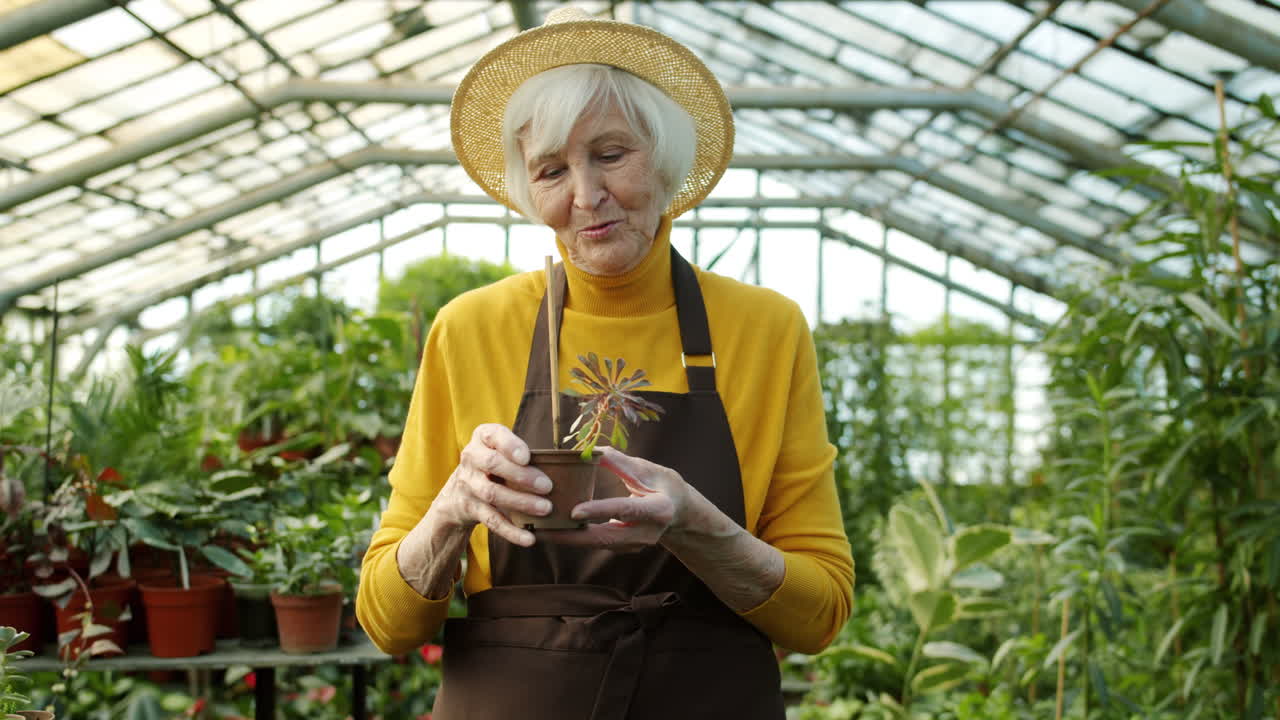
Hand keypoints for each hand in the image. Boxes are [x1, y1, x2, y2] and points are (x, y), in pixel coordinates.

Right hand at [429, 423, 552, 546]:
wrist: (458, 492)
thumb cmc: (495, 464)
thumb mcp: (501, 448)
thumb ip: (523, 451)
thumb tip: (571, 464)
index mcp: (483, 437)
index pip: (493, 435)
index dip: (510, 446)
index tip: (527, 457)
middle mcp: (471, 458)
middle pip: (493, 464)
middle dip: (521, 475)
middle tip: (547, 486)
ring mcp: (469, 484)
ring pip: (493, 493)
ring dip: (520, 502)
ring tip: (546, 508)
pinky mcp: (471, 508)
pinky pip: (492, 520)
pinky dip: (511, 531)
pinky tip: (529, 538)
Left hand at [541, 447, 691, 550]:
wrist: (680, 513)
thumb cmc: (665, 485)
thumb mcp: (648, 469)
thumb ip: (620, 463)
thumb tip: (592, 450)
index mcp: (658, 509)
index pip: (625, 509)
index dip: (600, 511)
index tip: (574, 511)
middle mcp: (647, 533)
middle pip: (605, 537)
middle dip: (571, 536)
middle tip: (542, 530)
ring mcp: (635, 545)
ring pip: (597, 544)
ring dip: (569, 539)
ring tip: (539, 531)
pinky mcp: (624, 549)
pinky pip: (597, 543)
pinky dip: (576, 538)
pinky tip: (554, 531)